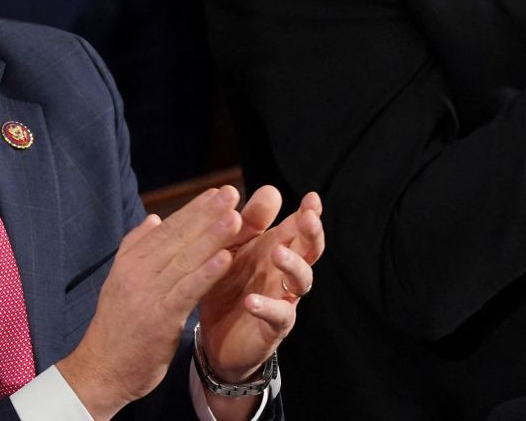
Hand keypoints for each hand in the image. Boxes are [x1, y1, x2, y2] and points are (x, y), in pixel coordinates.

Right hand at [58, 185, 245, 419]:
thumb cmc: (116, 329)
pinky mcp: (160, 318)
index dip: (192, 210)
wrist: (101, 370)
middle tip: (231, 193)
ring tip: (236, 217)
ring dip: (212, 237)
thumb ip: (136, 248)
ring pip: (185, 260)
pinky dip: (206, 273)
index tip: (215, 194)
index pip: (165, 230)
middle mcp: (136, 273)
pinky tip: (226, 258)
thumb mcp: (120, 282)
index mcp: (129, 263)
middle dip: (207, 214)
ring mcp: (147, 294)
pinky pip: (187, 291)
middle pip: (177, 238)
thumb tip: (154, 218)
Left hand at [198, 189, 323, 383]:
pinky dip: (267, 307)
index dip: (309, 213)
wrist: (213, 336)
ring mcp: (283, 299)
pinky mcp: (272, 328)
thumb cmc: (228, 284)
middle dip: (311, 233)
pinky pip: (278, 316)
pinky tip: (252, 301)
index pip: (299, 228)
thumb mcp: (233, 248)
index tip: (312, 198)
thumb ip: (249, 222)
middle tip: (307, 218)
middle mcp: (285, 273)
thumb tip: (270, 189)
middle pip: (309, 250)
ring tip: (277, 252)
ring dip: (292, 264)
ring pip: (301, 281)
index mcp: (276, 248)